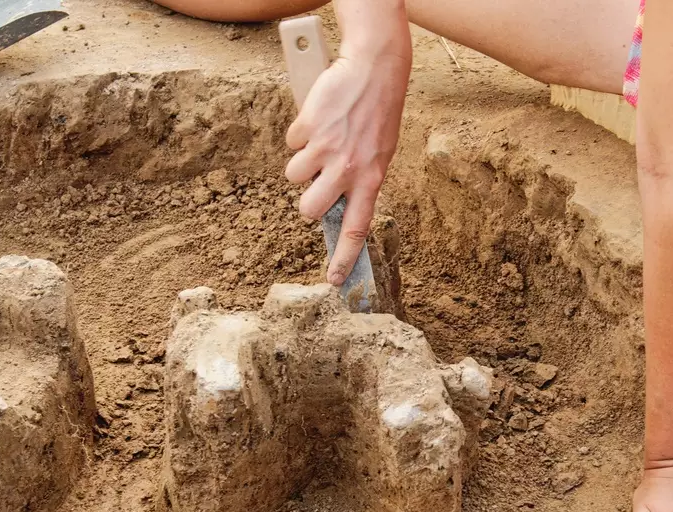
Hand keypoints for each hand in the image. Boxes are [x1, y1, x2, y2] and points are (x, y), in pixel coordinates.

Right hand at [285, 51, 409, 285]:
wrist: (373, 70)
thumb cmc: (378, 114)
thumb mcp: (380, 154)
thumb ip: (361, 181)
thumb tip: (338, 206)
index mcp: (371, 179)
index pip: (356, 228)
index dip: (344, 258)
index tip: (335, 280)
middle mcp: (348, 169)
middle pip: (309, 209)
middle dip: (307, 199)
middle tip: (317, 181)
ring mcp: (326, 149)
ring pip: (294, 176)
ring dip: (302, 162)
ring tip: (322, 141)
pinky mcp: (308, 128)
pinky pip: (292, 144)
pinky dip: (300, 133)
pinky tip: (319, 119)